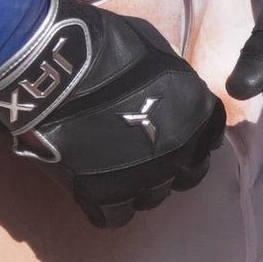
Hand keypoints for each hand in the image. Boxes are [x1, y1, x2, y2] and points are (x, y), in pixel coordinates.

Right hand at [0, 0, 224, 227]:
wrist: (51, 67)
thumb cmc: (102, 44)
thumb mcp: (153, 46)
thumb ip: (171, 76)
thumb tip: (169, 89)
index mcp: (196, 112)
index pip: (210, 139)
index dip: (192, 137)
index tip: (173, 132)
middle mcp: (179, 152)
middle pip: (187, 175)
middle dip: (170, 166)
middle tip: (143, 153)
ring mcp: (143, 178)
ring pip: (152, 198)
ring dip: (138, 186)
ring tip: (113, 169)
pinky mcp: (104, 196)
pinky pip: (115, 217)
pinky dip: (106, 206)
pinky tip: (92, 189)